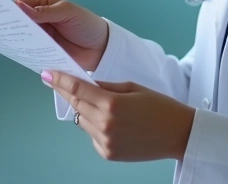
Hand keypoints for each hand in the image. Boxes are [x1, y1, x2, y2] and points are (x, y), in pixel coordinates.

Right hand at [15, 0, 108, 71]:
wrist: (102, 49)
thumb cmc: (87, 25)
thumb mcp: (67, 13)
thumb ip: (45, 12)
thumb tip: (20, 7)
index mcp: (45, 5)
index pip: (24, 4)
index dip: (11, 7)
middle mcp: (41, 20)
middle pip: (20, 21)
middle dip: (9, 23)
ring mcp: (42, 37)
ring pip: (23, 36)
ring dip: (14, 37)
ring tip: (1, 39)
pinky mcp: (44, 52)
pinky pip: (30, 50)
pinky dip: (23, 51)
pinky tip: (15, 52)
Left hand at [43, 70, 195, 162]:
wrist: (179, 134)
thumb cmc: (160, 107)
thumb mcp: (134, 87)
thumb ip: (107, 86)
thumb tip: (86, 84)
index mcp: (112, 104)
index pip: (78, 89)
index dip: (60, 81)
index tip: (48, 74)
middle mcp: (105, 124)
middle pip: (76, 105)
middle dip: (68, 93)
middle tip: (60, 83)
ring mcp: (105, 141)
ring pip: (82, 121)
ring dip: (84, 110)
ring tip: (102, 105)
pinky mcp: (108, 153)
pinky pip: (92, 135)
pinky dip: (95, 126)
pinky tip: (112, 122)